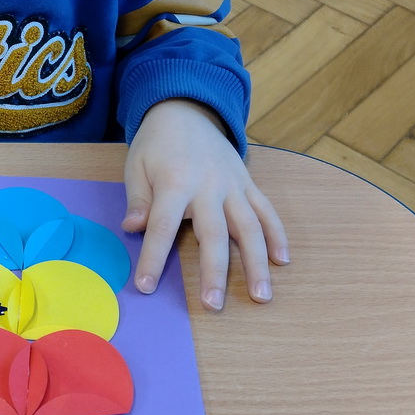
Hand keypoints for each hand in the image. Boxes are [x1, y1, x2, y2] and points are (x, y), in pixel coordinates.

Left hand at [122, 99, 288, 310]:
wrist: (186, 109)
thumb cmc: (155, 144)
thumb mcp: (136, 166)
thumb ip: (138, 200)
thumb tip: (133, 228)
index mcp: (175, 182)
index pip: (162, 227)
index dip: (153, 258)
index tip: (145, 286)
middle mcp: (208, 186)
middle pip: (213, 235)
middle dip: (214, 272)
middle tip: (213, 305)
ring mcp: (233, 185)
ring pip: (249, 227)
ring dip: (257, 263)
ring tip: (261, 295)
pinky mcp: (248, 183)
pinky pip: (266, 211)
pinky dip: (277, 235)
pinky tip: (282, 261)